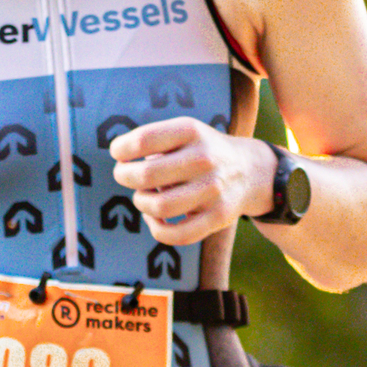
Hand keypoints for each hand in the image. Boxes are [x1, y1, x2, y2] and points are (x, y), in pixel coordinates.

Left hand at [108, 119, 274, 248]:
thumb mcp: (184, 132)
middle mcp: (204, 159)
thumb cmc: (201, 151)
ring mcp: (213, 190)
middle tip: (124, 175)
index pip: (143, 140)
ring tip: (143, 196)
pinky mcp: (218, 217)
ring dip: (141, 202)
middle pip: (146, 175)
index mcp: (192, 131)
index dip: (121, 149)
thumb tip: (121, 163)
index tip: (118, 153)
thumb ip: (152, 142)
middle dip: (125, 176)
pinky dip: (157, 229)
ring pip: (159, 207)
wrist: (249, 171)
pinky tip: (155, 218)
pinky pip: (176, 235)